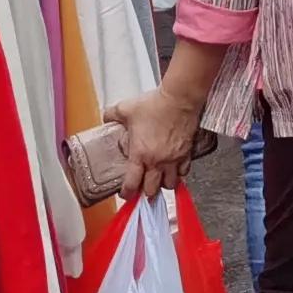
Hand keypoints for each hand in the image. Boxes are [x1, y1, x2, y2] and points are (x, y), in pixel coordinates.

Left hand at [111, 84, 205, 203]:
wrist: (180, 98)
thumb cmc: (156, 104)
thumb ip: (112, 115)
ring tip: (159, 181)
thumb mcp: (126, 109)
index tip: (125, 194)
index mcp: (140, 154)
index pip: (131, 184)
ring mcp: (173, 159)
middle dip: (145, 192)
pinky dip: (179, 173)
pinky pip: (184, 171)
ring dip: (163, 184)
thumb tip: (106, 117)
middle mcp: (157, 161)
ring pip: (169, 184)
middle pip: (151, 190)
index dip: (126, 193)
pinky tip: (175, 169)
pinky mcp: (187, 152)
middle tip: (142, 189)